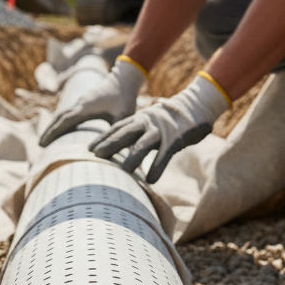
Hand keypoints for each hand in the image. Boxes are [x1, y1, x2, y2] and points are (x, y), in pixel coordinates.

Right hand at [39, 56, 146, 145]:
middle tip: (40, 145)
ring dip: (54, 126)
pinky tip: (62, 130)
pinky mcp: (84, 102)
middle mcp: (80, 104)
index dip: (53, 133)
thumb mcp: (123, 117)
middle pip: (59, 117)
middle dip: (49, 131)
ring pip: (62, 114)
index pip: (64, 121)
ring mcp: (81, 102)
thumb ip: (115, 132)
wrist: (125, 79)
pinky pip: (69, 112)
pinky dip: (62, 121)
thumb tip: (108, 149)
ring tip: (48, 140)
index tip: (43, 144)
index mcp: (86, 108)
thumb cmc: (126, 99)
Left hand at [89, 72, 229, 182]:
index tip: (89, 148)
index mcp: (139, 118)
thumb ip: (138, 134)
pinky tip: (151, 180)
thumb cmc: (170, 119)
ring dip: (133, 158)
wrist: (196, 104)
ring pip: (143, 144)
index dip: (103, 137)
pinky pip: (165, 155)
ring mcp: (161, 130)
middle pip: (125, 133)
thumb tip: (124, 150)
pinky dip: (157, 167)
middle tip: (96, 155)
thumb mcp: (150, 123)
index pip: (117, 127)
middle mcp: (147, 122)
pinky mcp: (175, 139)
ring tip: (124, 172)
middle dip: (110, 144)